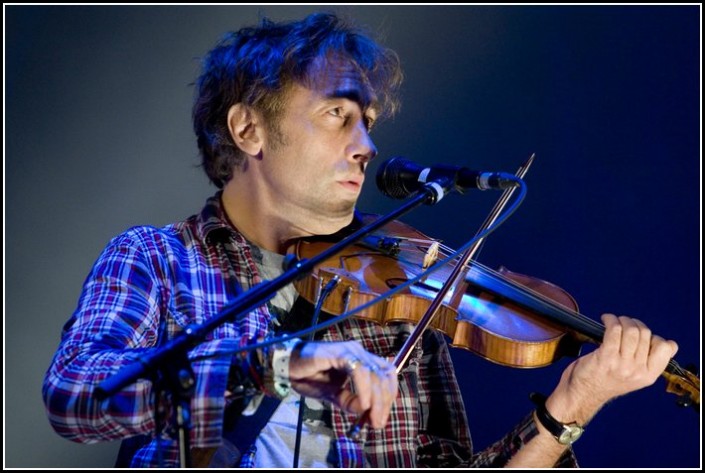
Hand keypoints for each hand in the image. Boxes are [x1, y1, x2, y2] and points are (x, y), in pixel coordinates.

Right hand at [287, 340, 396, 428]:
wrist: (286, 367)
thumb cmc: (308, 377)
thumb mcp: (332, 395)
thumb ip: (349, 401)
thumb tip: (366, 411)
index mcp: (361, 360)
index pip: (385, 376)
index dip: (388, 397)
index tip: (380, 418)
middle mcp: (359, 352)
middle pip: (383, 375)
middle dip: (384, 402)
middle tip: (377, 423)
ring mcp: (350, 351)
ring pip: (374, 373)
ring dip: (376, 399)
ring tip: (371, 417)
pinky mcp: (340, 352)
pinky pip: (358, 370)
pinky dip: (364, 389)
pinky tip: (363, 404)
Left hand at [547, 313, 677, 422]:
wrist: (583, 395)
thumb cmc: (605, 382)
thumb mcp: (634, 377)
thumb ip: (645, 362)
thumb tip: (660, 341)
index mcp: (649, 376)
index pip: (667, 348)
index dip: (656, 337)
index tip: (642, 336)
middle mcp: (638, 371)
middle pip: (646, 334)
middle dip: (634, 323)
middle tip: (623, 323)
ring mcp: (623, 364)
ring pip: (631, 330)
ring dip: (622, 320)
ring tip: (613, 321)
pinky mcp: (606, 357)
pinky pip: (614, 330)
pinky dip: (610, 320)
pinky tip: (605, 320)